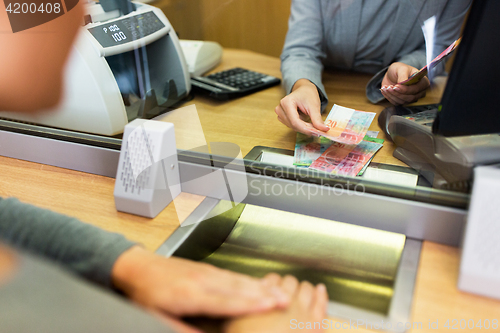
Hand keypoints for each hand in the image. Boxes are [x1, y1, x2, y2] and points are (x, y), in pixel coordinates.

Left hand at [111, 246, 289, 317]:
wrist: (139, 266)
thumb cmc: (147, 294)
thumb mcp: (158, 317)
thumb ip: (183, 329)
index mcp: (189, 294)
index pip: (225, 301)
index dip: (249, 305)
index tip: (269, 306)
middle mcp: (202, 280)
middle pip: (238, 288)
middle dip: (264, 294)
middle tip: (286, 300)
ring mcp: (206, 272)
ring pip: (238, 280)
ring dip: (261, 286)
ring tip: (281, 292)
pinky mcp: (207, 268)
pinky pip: (232, 275)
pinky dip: (250, 280)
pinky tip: (260, 284)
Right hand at [224, 274, 328, 332]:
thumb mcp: (235, 325)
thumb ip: (239, 310)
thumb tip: (240, 301)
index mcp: (267, 301)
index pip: (272, 280)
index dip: (271, 283)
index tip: (270, 287)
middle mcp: (285, 302)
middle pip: (289, 282)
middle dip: (286, 285)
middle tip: (284, 291)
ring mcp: (303, 313)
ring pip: (306, 288)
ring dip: (302, 288)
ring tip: (300, 290)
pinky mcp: (316, 325)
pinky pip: (321, 303)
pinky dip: (321, 294)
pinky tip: (320, 290)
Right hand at [275, 79, 329, 134]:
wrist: (303, 90)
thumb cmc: (307, 94)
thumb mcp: (314, 106)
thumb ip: (317, 119)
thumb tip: (324, 129)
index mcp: (286, 103)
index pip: (295, 122)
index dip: (306, 129)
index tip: (317, 133)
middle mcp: (280, 108)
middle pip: (293, 125)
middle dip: (306, 129)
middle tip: (318, 130)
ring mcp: (280, 113)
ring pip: (293, 127)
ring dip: (304, 128)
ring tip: (313, 123)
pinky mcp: (282, 117)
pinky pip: (292, 126)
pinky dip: (301, 127)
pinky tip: (307, 122)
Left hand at [380, 62, 429, 104]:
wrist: (393, 73)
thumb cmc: (400, 69)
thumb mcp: (402, 69)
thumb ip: (403, 76)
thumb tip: (402, 85)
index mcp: (423, 82)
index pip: (415, 89)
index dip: (405, 90)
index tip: (395, 86)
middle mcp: (419, 92)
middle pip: (409, 98)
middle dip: (397, 93)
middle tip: (389, 87)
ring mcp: (411, 97)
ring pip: (402, 101)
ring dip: (392, 95)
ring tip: (385, 87)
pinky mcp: (402, 100)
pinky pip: (396, 102)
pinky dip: (389, 97)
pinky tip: (384, 90)